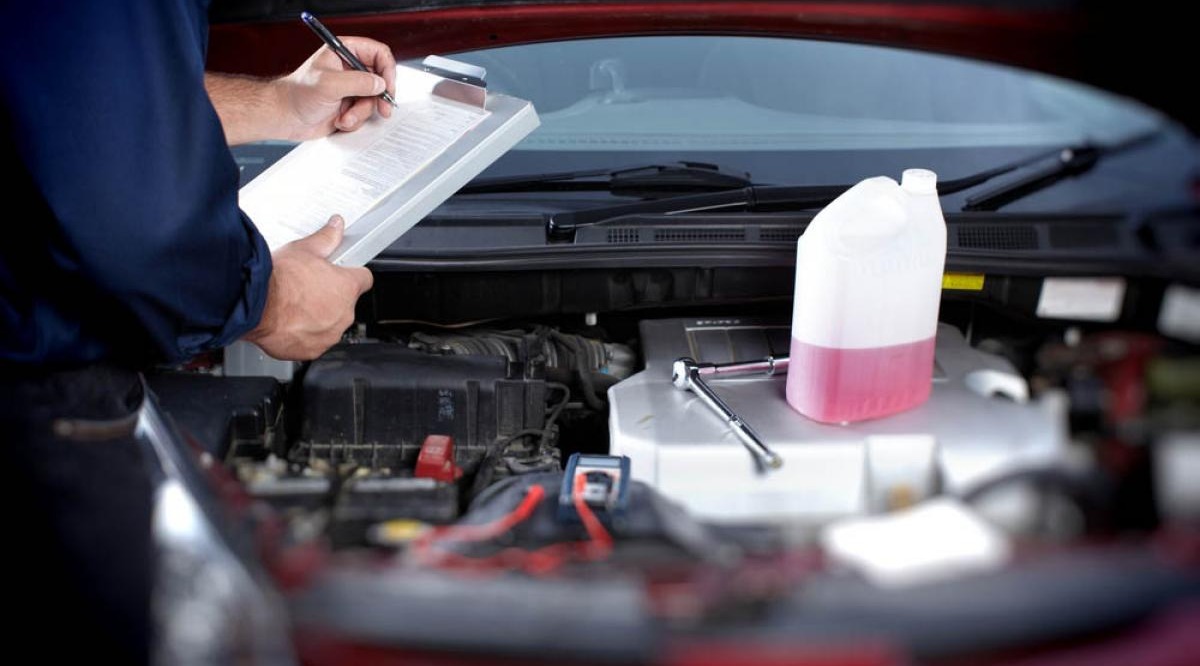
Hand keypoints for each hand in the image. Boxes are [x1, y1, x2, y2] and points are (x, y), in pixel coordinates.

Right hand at [244, 216, 373, 359]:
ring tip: (294, 305)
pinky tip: (288, 322)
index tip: (340, 274)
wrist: (254, 305)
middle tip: (306, 288)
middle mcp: (344, 313)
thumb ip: (326, 238)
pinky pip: (314, 341)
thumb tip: (336, 226)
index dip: (350, 275)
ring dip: (317, 316)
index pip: (363, 279)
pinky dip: (303, 334)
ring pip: (329, 323)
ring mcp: (329, 334)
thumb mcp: (304, 249)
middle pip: (344, 303)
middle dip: (329, 296)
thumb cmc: (278, 279)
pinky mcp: (313, 350)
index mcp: (347, 287)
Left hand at [274, 36, 396, 140]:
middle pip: (381, 79)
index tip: (386, 86)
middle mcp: (350, 69)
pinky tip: (340, 120)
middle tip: (383, 108)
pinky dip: (354, 120)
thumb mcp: (329, 84)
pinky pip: (365, 113)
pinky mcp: (350, 106)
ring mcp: (351, 88)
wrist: (285, 117)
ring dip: (361, 112)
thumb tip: (379, 84)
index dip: (387, 70)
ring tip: (345, 117)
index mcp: (344, 52)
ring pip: (374, 100)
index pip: (378, 53)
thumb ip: (357, 82)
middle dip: (379, 97)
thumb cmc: (297, 95)